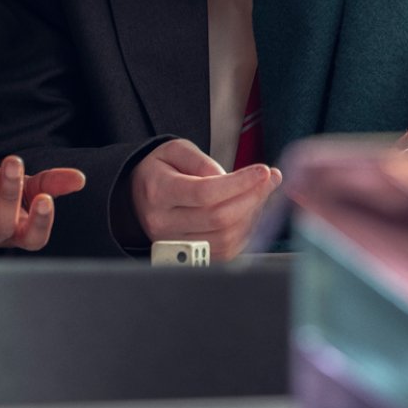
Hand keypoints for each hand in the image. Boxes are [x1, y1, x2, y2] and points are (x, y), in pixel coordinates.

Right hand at [129, 139, 281, 261]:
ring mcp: (176, 245)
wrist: (137, 197)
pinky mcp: (189, 257)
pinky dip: (245, 232)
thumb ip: (201, 161)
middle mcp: (164, 224)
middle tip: (269, 179)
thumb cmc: (159, 171)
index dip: (240, 183)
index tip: (263, 171)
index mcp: (158, 192)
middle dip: (253, 197)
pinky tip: (251, 211)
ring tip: (261, 192)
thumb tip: (230, 178)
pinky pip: (226, 251)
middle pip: (219, 218)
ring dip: (253, 215)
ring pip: (225, 238)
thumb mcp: (174, 150)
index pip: (204, 193)